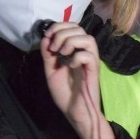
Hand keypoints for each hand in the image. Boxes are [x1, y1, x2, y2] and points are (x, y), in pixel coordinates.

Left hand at [39, 21, 114, 138]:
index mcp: (75, 50)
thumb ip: (48, 54)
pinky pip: (89, 56)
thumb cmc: (65, 93)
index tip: (48, 35)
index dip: (60, 26)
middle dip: (62, 33)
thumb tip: (46, 37)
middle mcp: (84, 52)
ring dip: (71, 42)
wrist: (74, 112)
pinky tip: (69, 65)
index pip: (73, 27)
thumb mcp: (51, 70)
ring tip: (62, 54)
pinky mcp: (93, 71)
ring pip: (88, 39)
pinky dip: (76, 57)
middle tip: (54, 48)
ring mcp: (90, 61)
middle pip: (80, 28)